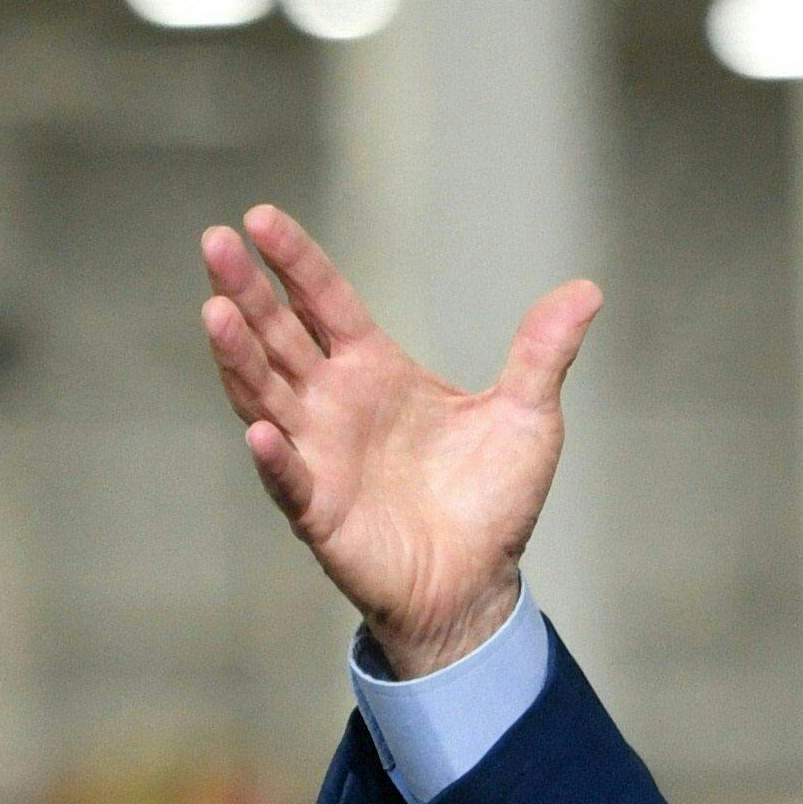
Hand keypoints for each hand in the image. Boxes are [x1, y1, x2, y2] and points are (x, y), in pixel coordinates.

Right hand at [198, 203, 598, 677]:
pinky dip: (275, 459)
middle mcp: (334, 403)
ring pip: (267, 396)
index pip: (325, 303)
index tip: (260, 218)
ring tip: (215, 312)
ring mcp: (319, 455)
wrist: (478, 584)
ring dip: (240, 358)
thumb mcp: (529, 418)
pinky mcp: (320, 511)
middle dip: (247, 291)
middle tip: (215, 241)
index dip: (295, 263)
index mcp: (375, 370)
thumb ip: (543, 353)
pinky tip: (261, 434)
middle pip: (279, 336)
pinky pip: (291, 482)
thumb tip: (587, 290)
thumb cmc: (492, 500)